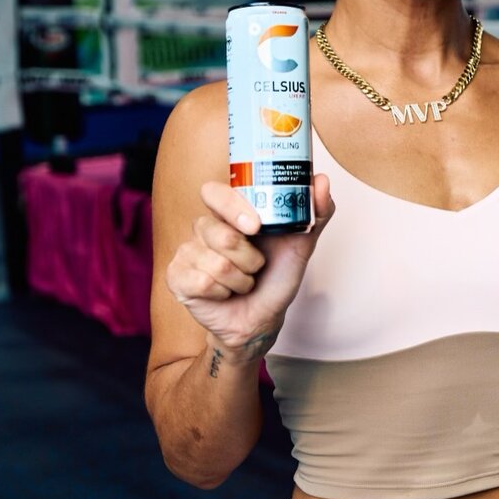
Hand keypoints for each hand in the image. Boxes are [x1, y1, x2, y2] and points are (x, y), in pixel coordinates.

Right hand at [165, 174, 333, 349]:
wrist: (262, 319)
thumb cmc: (276, 277)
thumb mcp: (301, 243)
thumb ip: (314, 211)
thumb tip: (321, 180)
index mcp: (229, 212)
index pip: (214, 192)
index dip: (231, 206)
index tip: (255, 227)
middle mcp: (204, 228)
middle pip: (219, 233)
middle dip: (248, 258)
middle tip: (257, 266)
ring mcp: (188, 251)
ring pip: (215, 263)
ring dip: (240, 280)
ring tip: (244, 282)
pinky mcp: (176, 276)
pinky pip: (201, 282)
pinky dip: (224, 293)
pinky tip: (225, 294)